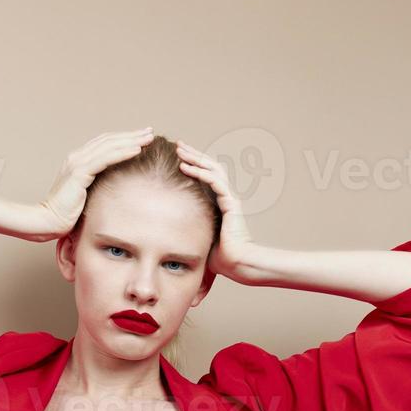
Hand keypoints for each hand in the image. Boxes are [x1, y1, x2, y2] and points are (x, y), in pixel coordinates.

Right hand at [39, 127, 153, 237]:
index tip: (142, 137)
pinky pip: (104, 159)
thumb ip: (97, 185)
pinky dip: (121, 153)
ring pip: (109, 146)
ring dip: (131, 140)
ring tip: (149, 138)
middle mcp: (77, 157)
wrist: (47, 222)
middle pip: (109, 140)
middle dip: (131, 135)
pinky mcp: (78, 173)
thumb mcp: (86, 195)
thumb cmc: (66, 214)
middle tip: (150, 132)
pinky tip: (137, 150)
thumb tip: (116, 186)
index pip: (105, 143)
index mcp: (78, 160)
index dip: (124, 138)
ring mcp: (77, 163)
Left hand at [175, 139, 254, 281]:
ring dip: (196, 158)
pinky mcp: (230, 203)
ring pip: (213, 170)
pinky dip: (200, 172)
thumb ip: (191, 234)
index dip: (194, 165)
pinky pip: (215, 182)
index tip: (178, 157)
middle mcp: (226, 197)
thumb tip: (172, 237)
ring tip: (180, 150)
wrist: (239, 264)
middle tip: (178, 145)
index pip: (207, 176)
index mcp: (220, 203)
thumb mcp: (201, 239)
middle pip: (210, 168)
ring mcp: (229, 198)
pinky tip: (186, 167)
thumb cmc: (223, 258)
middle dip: (194, 155)